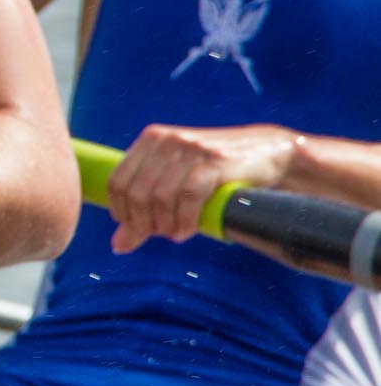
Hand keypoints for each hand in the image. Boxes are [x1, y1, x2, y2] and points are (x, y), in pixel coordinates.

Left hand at [108, 123, 299, 252]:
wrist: (268, 152)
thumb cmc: (216, 171)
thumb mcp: (175, 184)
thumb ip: (144, 211)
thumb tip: (118, 245)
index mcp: (151, 140)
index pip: (117, 182)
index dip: (122, 212)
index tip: (137, 229)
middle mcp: (166, 140)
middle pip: (136, 193)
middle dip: (143, 223)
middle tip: (159, 235)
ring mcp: (190, 149)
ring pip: (159, 197)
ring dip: (164, 225)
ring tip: (174, 234)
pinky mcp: (213, 162)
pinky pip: (188, 198)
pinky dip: (184, 221)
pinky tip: (187, 232)